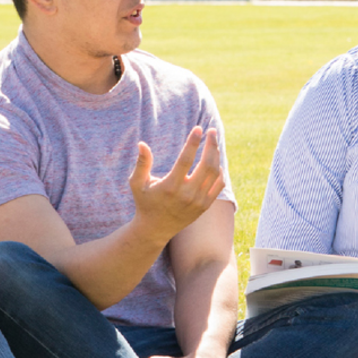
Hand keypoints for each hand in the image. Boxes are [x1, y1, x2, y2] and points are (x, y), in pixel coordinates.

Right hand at [129, 128, 224, 245]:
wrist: (155, 229)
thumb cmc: (145, 202)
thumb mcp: (137, 183)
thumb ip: (141, 163)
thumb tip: (142, 143)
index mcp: (170, 186)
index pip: (185, 160)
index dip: (193, 142)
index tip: (198, 128)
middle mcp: (186, 194)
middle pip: (206, 165)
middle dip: (211, 145)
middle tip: (211, 131)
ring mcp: (198, 201)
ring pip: (215, 174)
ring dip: (216, 155)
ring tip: (213, 143)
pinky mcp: (205, 206)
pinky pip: (218, 185)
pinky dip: (219, 171)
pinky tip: (215, 161)